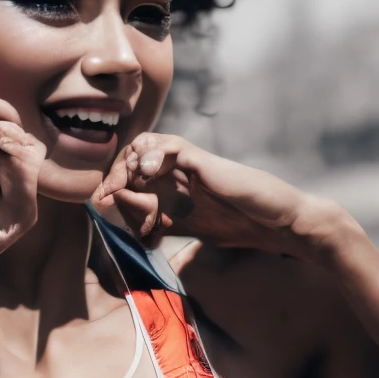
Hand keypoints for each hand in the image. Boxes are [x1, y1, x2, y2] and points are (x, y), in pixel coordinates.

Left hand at [91, 133, 350, 260]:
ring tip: (126, 183)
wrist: (279, 224)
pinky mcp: (203, 162)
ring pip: (147, 144)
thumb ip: (167, 226)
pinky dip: (152, 155)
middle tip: (105, 195)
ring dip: (129, 162)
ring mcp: (191, 165)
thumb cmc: (245, 227)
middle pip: (134, 157)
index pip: (133, 176)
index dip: (113, 187)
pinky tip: (147, 173)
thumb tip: (138, 233)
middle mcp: (180, 173)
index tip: (100, 204)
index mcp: (176, 187)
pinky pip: (170, 145)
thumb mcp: (194, 231)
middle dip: (114, 174)